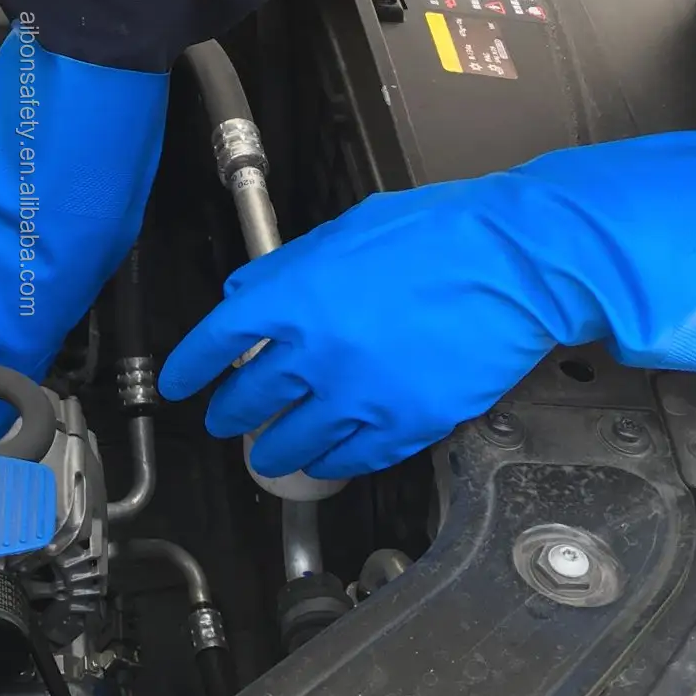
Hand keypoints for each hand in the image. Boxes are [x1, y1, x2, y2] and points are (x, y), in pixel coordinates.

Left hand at [159, 130, 695, 479]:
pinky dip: (331, 464)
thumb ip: (288, 268)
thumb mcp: (347, 231)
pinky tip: (324, 464)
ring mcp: (361, 394)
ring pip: (296, 440)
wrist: (515, 263)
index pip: (217, 339)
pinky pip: (353, 457)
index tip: (179, 383)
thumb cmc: (439, 234)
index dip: (190, 366)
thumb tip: (248, 293)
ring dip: (274, 450)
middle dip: (230, 413)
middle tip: (224, 420)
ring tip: (268, 454)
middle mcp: (317, 352)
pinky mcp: (406, 423)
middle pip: (250, 397)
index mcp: (295, 296)